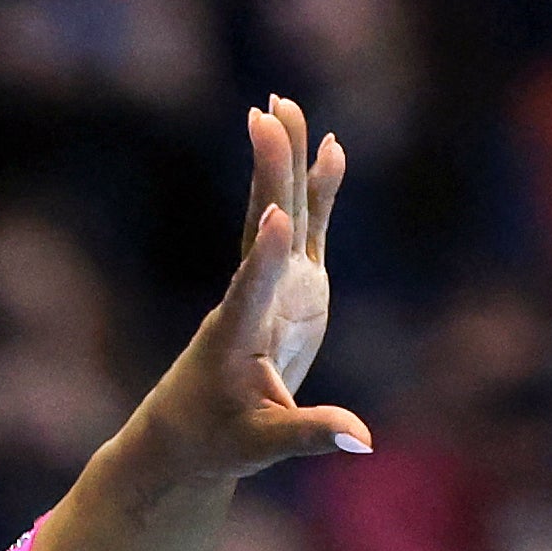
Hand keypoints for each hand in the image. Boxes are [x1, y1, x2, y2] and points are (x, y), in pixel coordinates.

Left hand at [131, 98, 366, 483]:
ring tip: (284, 105)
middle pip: (262, 227)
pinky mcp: (291, 287)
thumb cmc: (217, 440)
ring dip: (285, 161)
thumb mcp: (262, 445)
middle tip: (265, 116)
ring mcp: (272, 286)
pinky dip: (317, 189)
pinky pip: (306, 227)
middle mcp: (251, 297)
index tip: (276, 216)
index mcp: (238, 332)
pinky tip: (331, 147)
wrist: (189, 432)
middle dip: (267, 175)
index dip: (266, 256)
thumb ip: (310, 434)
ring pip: (280, 211)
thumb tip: (362, 438)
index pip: (253, 288)